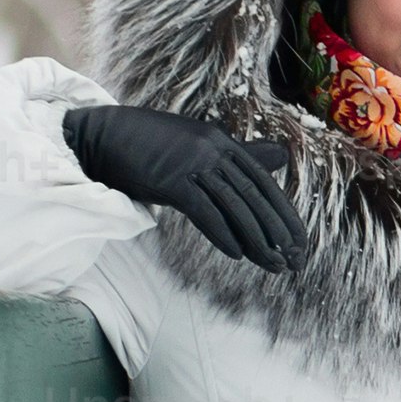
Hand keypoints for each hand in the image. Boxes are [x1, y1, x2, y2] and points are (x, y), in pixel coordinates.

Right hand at [61, 102, 306, 271]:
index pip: (263, 182)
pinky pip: (203, 210)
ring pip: (235, 205)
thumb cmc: (149, 146)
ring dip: (257, 239)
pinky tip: (237, 255)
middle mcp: (213, 148)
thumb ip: (239, 157)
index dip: (284, 214)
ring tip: (274, 264)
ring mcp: (192, 162)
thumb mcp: (198, 148)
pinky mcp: (170, 178)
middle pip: (255, 195)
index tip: (300, 241)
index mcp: (222, 142)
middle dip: (279, 231)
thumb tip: (281, 156)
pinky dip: (222, 233)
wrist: (99, 136)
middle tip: (297, 260)